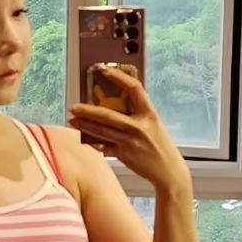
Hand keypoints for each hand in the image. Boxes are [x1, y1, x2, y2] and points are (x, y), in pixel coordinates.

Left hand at [69, 66, 189, 193]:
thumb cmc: (160, 146)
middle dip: (87, 110)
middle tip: (74, 106)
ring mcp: (131, 141)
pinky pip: (104, 146)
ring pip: (101, 131)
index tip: (104, 70)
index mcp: (150, 113)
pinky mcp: (124, 155)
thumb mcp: (152, 124)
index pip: (134, 88)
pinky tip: (85, 138)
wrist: (169, 171)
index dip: (118, 77)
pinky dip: (94, 142)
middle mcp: (140, 126)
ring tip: (73, 120)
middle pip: (108, 114)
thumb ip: (136, 115)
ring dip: (84, 125)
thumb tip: (111, 105)